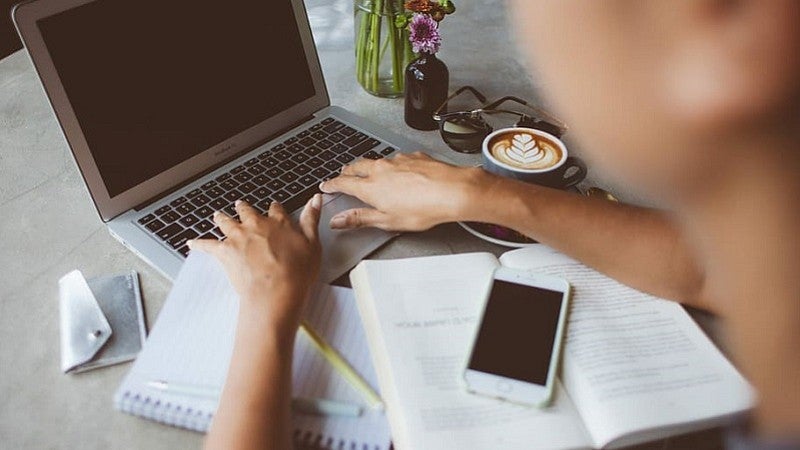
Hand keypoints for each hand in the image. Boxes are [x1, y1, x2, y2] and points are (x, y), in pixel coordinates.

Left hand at [187, 195, 321, 330]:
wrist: (275, 292)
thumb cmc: (297, 273)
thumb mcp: (313, 244)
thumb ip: (311, 220)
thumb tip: (316, 199)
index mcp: (279, 223)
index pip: (276, 209)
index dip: (274, 208)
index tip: (273, 207)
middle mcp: (257, 225)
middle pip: (247, 211)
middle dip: (244, 208)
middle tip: (241, 206)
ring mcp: (239, 237)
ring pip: (226, 222)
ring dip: (221, 218)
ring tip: (218, 215)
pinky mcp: (225, 252)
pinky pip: (207, 245)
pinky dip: (198, 244)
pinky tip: (192, 242)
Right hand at [319, 152, 488, 230]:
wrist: (452, 191)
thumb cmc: (423, 208)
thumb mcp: (387, 221)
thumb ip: (360, 218)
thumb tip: (339, 221)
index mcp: (370, 186)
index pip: (343, 183)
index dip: (332, 184)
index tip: (326, 186)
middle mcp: (381, 169)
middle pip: (356, 166)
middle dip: (347, 171)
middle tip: (343, 175)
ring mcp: (398, 160)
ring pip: (377, 161)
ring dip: (369, 166)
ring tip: (370, 172)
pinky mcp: (414, 156)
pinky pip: (397, 159)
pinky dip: (393, 165)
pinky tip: (400, 171)